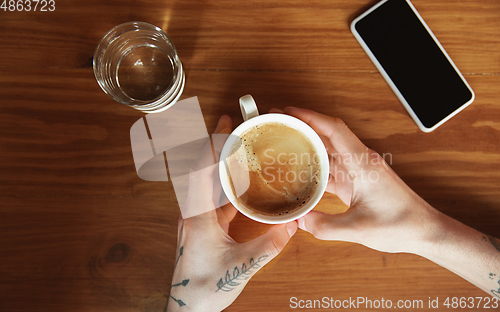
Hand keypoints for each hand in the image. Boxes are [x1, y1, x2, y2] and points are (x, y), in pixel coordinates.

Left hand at [167, 115, 297, 311]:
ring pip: (208, 183)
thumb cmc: (204, 288)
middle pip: (203, 170)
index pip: (202, 170)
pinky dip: (227, 186)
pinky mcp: (201, 228)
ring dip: (222, 164)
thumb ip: (270, 244)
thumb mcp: (242, 266)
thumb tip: (292, 224)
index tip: (225, 124)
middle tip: (235, 127)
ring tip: (240, 149)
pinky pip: (214, 199)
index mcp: (198, 216)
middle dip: (218, 146)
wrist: (186, 309)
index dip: (214, 144)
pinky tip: (242, 184)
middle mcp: (193, 213)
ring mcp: (196, 220)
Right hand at [282, 107, 440, 253]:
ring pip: (327, 150)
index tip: (289, 111)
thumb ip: (324, 226)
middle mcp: (360, 161)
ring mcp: (358, 170)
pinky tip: (298, 170)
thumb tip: (298, 220)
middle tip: (278, 122)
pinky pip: (331, 167)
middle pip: (327, 134)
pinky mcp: (357, 181)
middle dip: (302, 126)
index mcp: (362, 163)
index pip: (334, 129)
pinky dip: (314, 165)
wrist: (424, 231)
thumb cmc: (401, 224)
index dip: (310, 117)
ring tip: (283, 142)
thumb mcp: (358, 229)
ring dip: (306, 144)